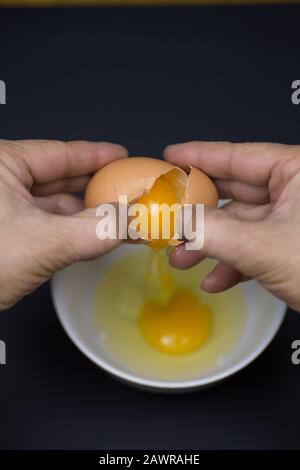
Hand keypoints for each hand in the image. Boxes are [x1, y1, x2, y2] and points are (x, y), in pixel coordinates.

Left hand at [0, 139, 126, 309]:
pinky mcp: (7, 235)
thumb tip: (130, 220)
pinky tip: (95, 235)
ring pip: (55, 205)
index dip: (96, 155)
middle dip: (97, 187)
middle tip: (130, 192)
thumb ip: (93, 230)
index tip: (123, 157)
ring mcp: (4, 211)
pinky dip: (73, 231)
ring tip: (121, 217)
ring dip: (88, 214)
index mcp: (1, 166)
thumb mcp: (39, 244)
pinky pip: (48, 226)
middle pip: (60, 178)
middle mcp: (2, 184)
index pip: (59, 153)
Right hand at [165, 141, 299, 311]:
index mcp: (298, 172)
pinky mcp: (293, 247)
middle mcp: (296, 191)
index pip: (239, 155)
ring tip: (182, 259)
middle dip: (199, 211)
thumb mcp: (265, 248)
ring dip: (210, 244)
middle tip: (169, 214)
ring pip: (241, 225)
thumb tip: (177, 221)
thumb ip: (213, 232)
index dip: (199, 156)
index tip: (171, 156)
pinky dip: (233, 264)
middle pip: (235, 192)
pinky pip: (255, 248)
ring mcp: (295, 221)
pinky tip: (215, 280)